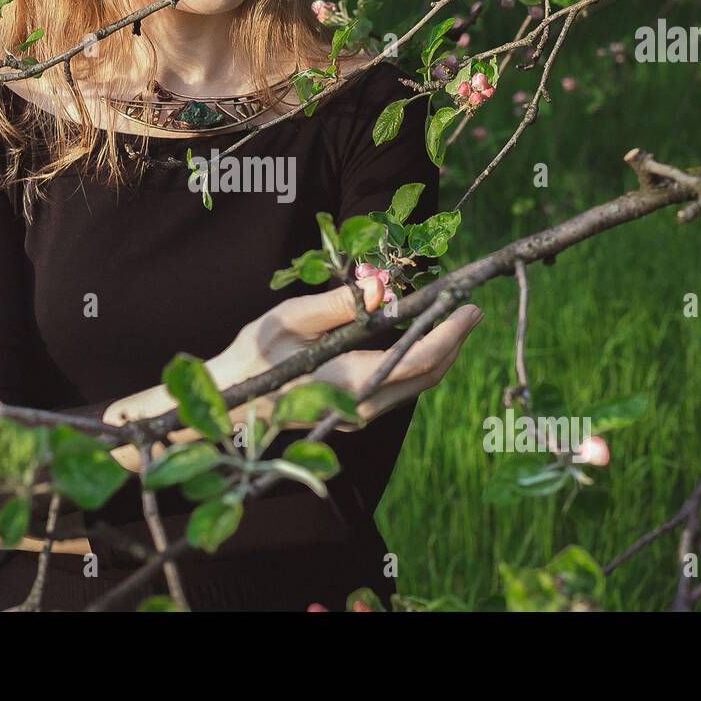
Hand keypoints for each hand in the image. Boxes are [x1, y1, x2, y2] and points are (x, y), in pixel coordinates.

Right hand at [204, 282, 482, 429]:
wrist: (230, 397)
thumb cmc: (253, 354)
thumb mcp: (290, 320)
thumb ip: (338, 305)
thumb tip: (381, 287)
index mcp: (349, 383)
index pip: (418, 360)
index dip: (450, 333)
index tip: (468, 307)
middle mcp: (361, 407)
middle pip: (425, 375)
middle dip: (453, 341)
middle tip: (471, 308)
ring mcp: (358, 414)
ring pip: (414, 383)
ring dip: (438, 351)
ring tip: (453, 317)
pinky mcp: (353, 412)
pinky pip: (398, 386)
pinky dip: (417, 360)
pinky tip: (420, 335)